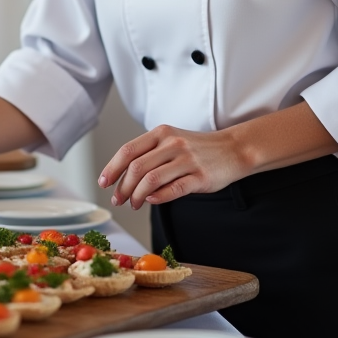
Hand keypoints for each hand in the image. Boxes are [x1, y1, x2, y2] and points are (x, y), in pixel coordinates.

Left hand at [98, 125, 250, 208]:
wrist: (233, 149)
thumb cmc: (197, 149)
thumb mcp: (171, 142)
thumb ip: (149, 154)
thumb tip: (122, 177)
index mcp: (161, 133)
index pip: (128, 150)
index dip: (112, 168)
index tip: (104, 183)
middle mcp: (173, 144)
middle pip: (137, 168)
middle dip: (122, 187)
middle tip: (118, 200)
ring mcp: (187, 160)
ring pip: (151, 180)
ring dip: (137, 196)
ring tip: (134, 204)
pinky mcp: (200, 177)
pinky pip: (173, 189)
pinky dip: (157, 197)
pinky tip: (150, 201)